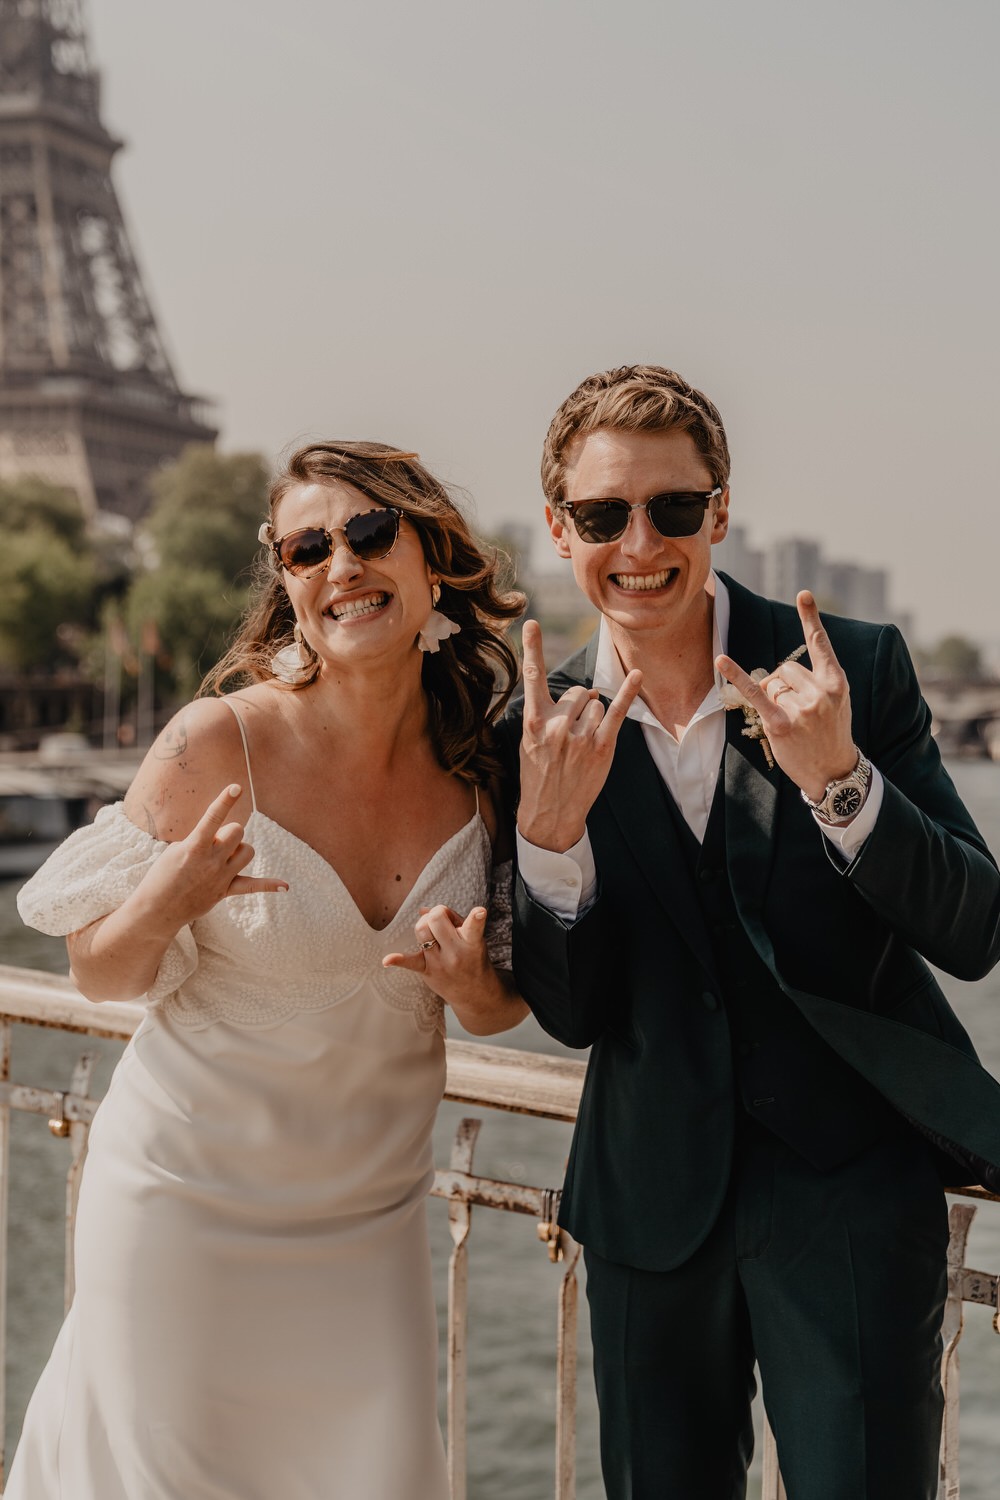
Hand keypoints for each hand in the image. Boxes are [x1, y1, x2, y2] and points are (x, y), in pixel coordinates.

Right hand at [133, 785, 287, 932]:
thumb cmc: (162, 875)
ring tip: (222, 856)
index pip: (213, 818)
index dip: (225, 801)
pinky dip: (269, 884)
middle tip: (214, 842)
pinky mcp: (225, 891)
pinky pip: (253, 886)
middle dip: (229, 831)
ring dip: (239, 849)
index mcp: (194, 847)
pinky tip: (285, 886)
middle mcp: (210, 861)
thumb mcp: (175, 850)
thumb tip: (220, 838)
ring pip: (248, 851)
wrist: (156, 909)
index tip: (237, 787)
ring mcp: (220, 877)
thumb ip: (200, 840)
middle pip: (237, 831)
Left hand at [383, 903, 491, 1006]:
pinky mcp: (427, 971)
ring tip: (431, 930)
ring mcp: (440, 963)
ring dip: (424, 924)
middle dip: (436, 913)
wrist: (474, 993)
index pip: (474, 926)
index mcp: (472, 942)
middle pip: (436, 919)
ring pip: (422, 930)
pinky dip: (397, 960)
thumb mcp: (472, 937)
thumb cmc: (472, 957)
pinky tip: (386, 961)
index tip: (480, 912)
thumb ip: (452, 919)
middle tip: (441, 918)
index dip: (476, 917)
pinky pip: (410, 963)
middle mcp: (456, 952)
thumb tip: (422, 910)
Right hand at [517, 619, 641, 851]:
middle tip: (571, 731)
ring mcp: (580, 737)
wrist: (549, 814)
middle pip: (577, 693)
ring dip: (593, 718)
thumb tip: (582, 694)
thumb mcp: (529, 743)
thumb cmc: (538, 776)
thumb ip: (546, 715)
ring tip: (581, 744)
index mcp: (534, 723)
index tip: (532, 622)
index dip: (533, 649)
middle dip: (579, 705)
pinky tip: (637, 674)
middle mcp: (557, 726)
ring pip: (595, 705)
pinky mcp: (601, 748)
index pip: (532, 678)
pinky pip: (618, 713)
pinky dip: (629, 692)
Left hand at [715, 591, 857, 800]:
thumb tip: (775, 674)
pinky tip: (721, 660)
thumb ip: (816, 681)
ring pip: (771, 683)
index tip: (803, 594)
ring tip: (790, 722)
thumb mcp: (836, 702)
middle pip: (785, 669)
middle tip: (796, 712)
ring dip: (772, 698)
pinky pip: (756, 694)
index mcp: (836, 682)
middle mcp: (820, 692)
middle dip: (782, 685)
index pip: (821, 645)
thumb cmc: (830, 733)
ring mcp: (802, 709)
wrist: (834, 771)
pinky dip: (737, 676)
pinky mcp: (781, 724)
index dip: (810, 618)